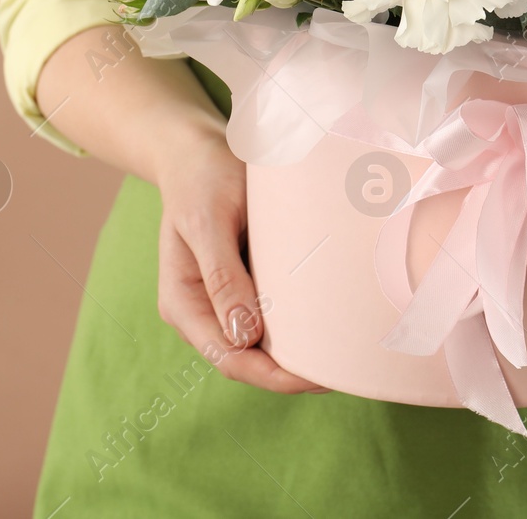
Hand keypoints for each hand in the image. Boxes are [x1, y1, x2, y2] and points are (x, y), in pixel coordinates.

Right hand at [154, 136, 322, 392]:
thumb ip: (222, 276)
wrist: (197, 150)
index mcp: (182, 303)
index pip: (228, 358)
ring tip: (342, 357)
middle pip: (247, 361)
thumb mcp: (208, 220)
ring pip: (260, 347)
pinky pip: (270, 319)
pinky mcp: (244, 286)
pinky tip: (328, 327)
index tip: (316, 377)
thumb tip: (244, 335)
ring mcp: (222, 302)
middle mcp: (200, 312)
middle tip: (344, 372)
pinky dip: (297, 329)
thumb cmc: (201, 178)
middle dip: (291, 373)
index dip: (272, 376)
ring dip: (296, 356)